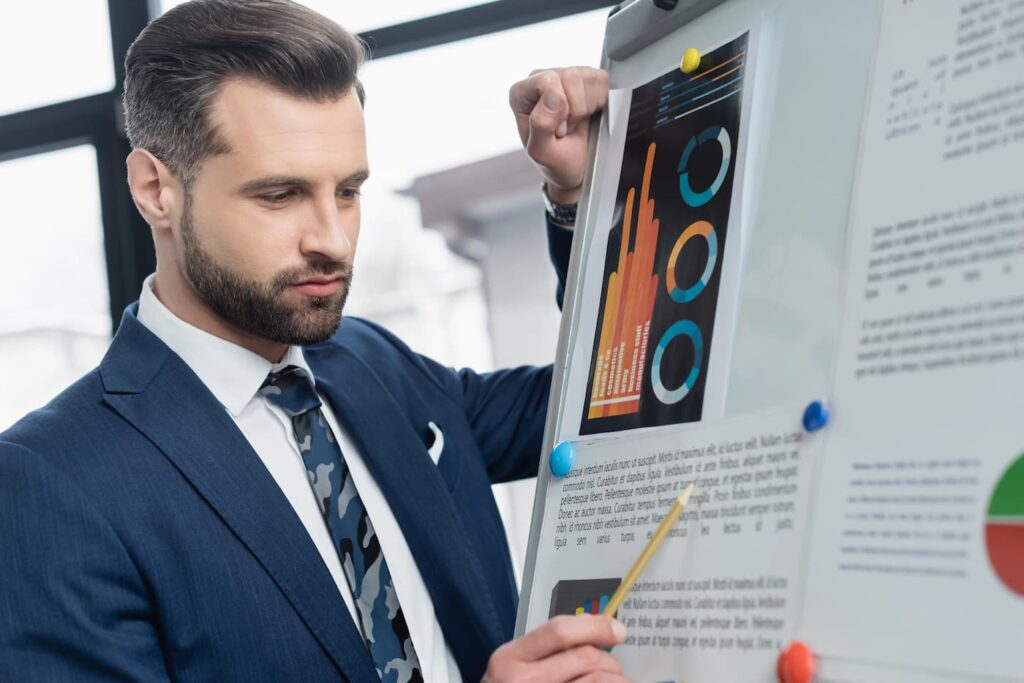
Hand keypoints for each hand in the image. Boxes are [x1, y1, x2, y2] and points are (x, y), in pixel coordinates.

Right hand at [481, 614, 629, 682]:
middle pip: (584, 658)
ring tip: (616, 681)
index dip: (596, 626)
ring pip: (595, 682)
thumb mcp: (513, 665)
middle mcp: (521, 681)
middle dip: (609, 660)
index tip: (617, 630)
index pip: (560, 631)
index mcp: (509, 658)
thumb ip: (546, 648)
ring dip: (615, 679)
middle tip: (613, 666)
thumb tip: (592, 629)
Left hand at [509, 66, 609, 205]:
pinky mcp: (586, 78)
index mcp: (520, 93)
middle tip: (567, 127)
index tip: (557, 129)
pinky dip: (599, 102)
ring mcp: (564, 75)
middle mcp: (540, 78)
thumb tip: (555, 97)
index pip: (547, 81)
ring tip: (575, 122)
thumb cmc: (555, 159)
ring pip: (587, 77)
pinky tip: (587, 114)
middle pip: (570, 77)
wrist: (575, 168)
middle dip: (575, 109)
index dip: (560, 108)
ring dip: (587, 107)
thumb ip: (541, 125)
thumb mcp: (542, 152)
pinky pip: (601, 80)